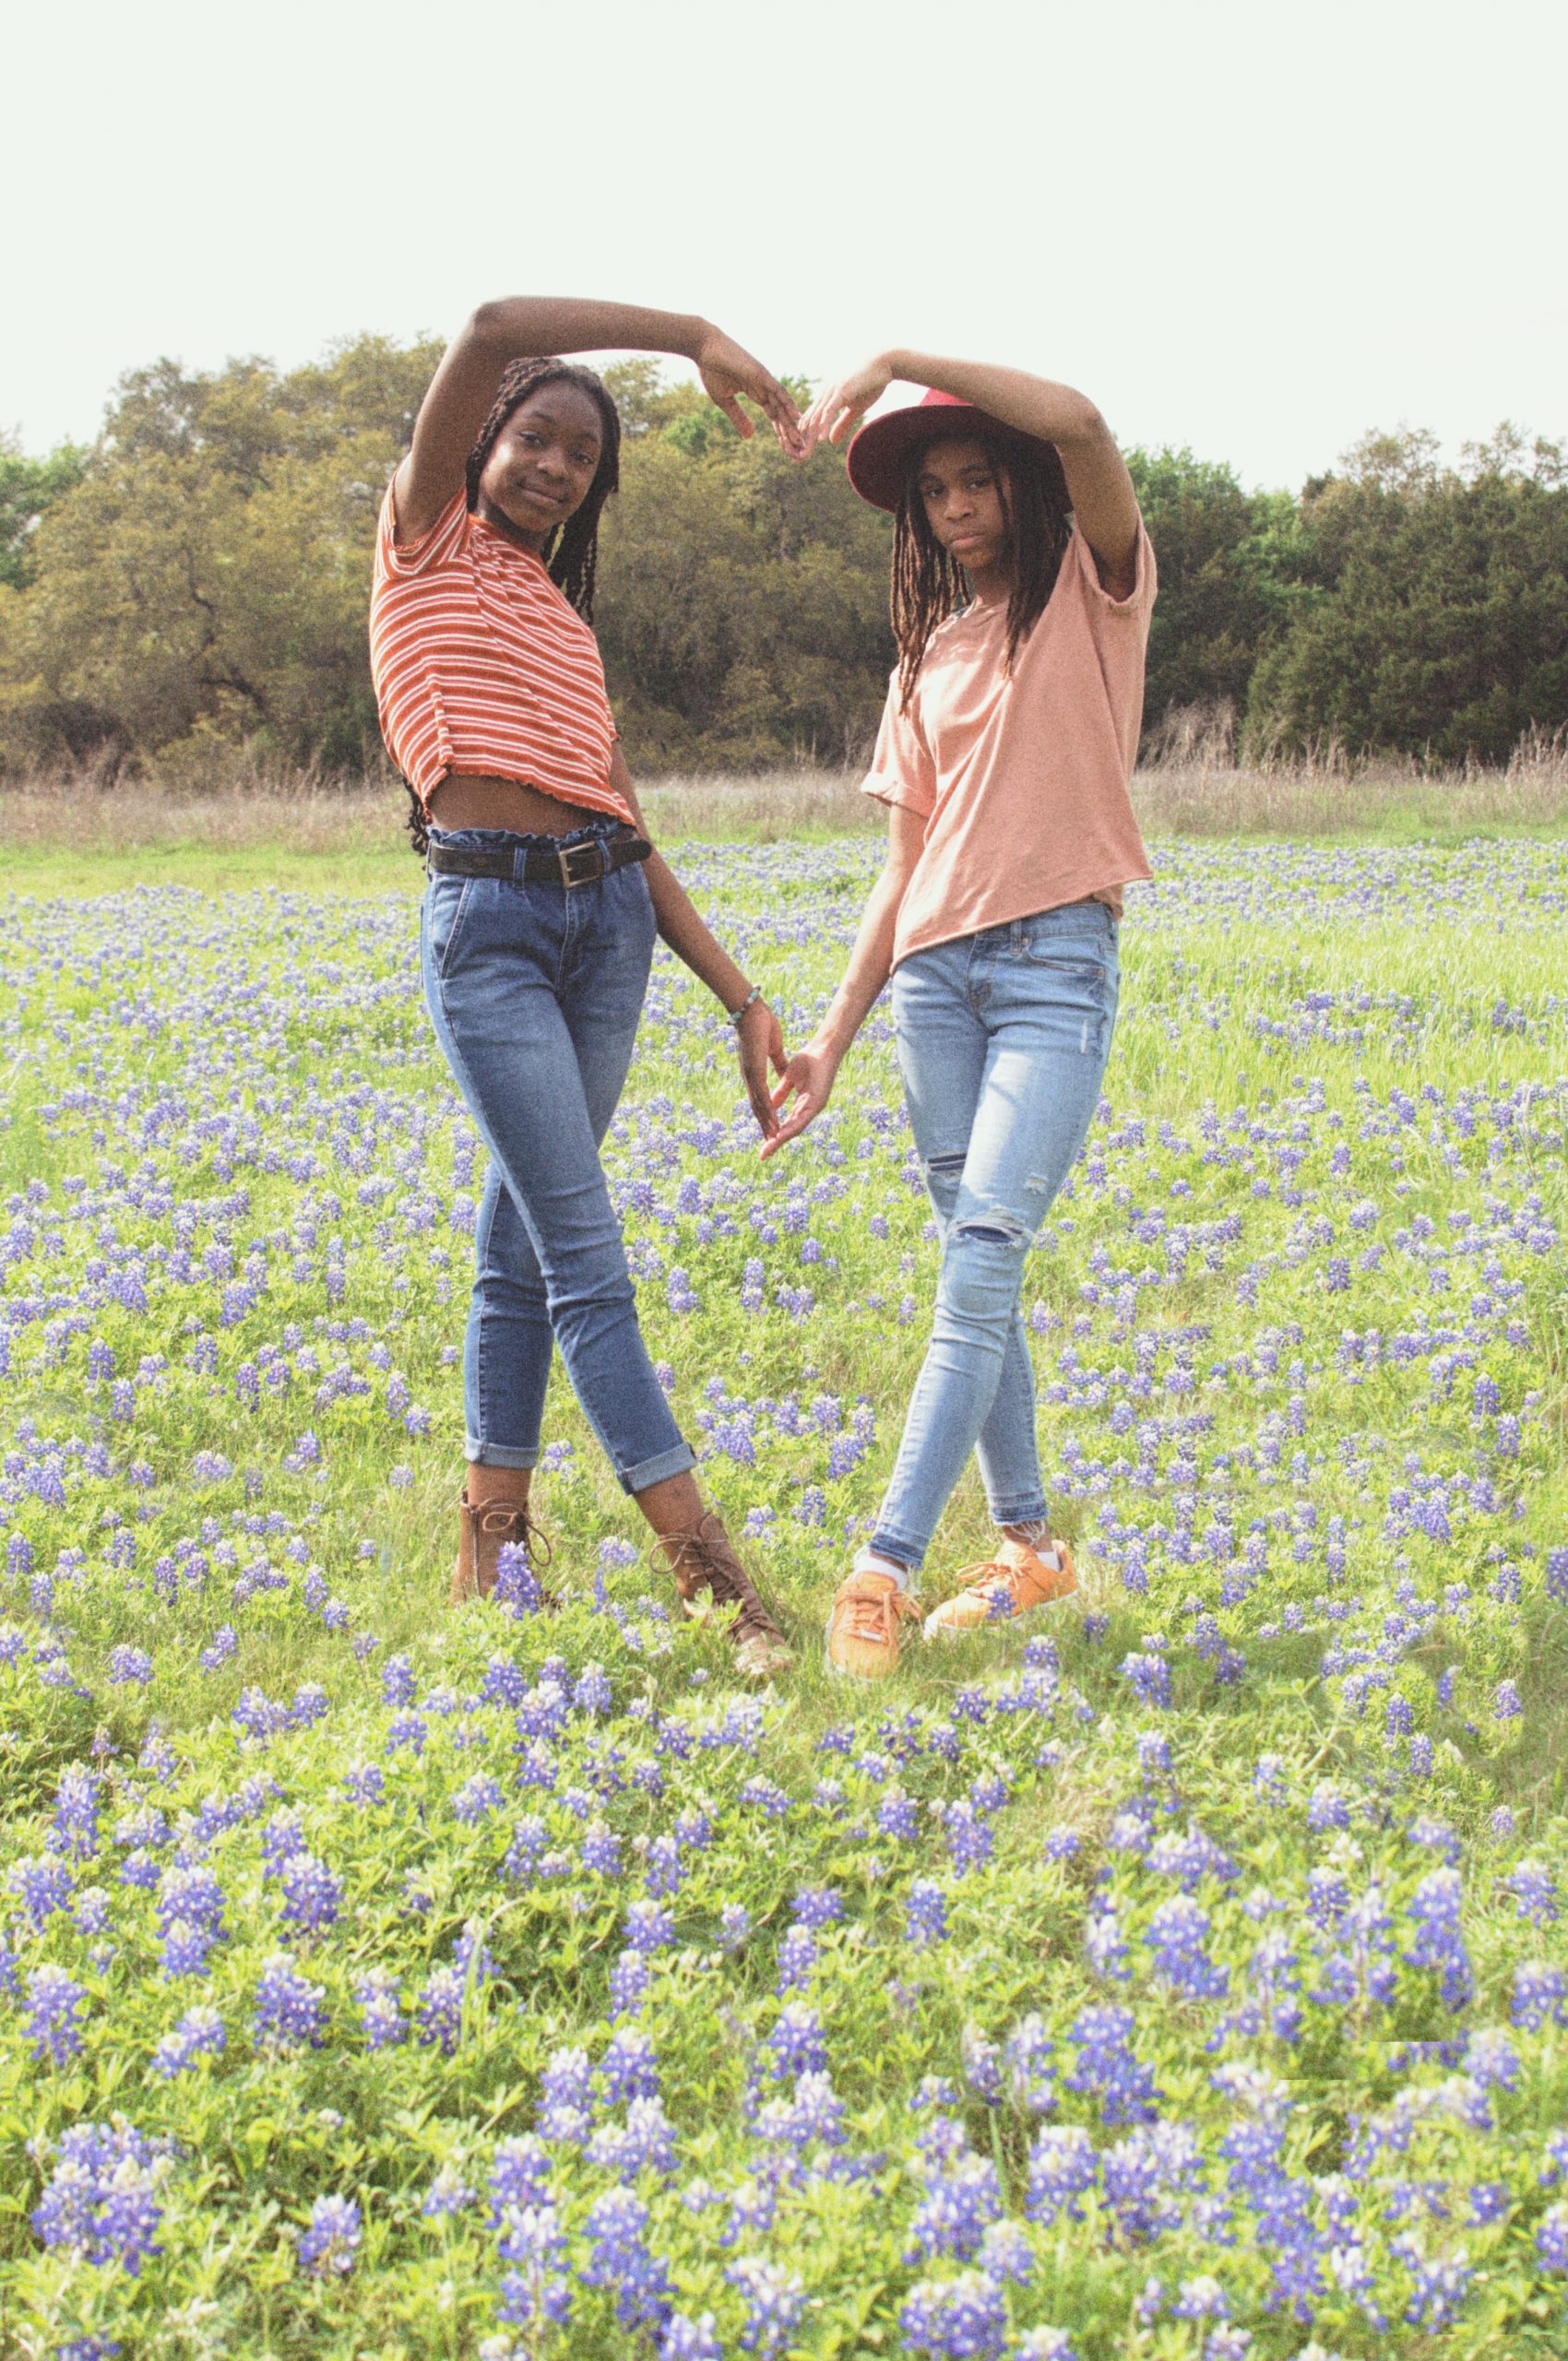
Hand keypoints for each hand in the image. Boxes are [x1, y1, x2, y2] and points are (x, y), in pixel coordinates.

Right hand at [694, 325, 804, 455]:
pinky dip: (788, 404)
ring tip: (801, 441)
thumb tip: (750, 437)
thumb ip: (738, 417)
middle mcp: (765, 387)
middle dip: (790, 433)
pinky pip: (778, 391)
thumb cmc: (711, 370)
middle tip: (801, 452)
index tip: (789, 449)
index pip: (774, 416)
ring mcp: (765, 380)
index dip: (782, 433)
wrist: (704, 347)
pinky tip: (797, 417)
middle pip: (782, 414)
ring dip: (792, 424)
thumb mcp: (725, 401)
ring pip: (783, 405)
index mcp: (757, 393)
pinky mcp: (761, 374)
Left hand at [736, 998, 787, 1138]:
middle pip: (758, 1110)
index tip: (773, 1135)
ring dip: (767, 1125)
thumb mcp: (773, 1051)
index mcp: (755, 1075)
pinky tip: (772, 1121)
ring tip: (772, 1141)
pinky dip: (768, 1111)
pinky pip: (762, 1096)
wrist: (754, 1012)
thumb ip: (780, 1072)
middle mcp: (751, 1079)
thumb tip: (782, 1081)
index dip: (768, 1119)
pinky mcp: (752, 1072)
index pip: (764, 1103)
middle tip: (767, 1150)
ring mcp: (750, 1076)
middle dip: (765, 1130)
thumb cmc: (764, 1027)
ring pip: (760, 1107)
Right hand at [760, 1042, 839, 1158]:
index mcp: (803, 1104)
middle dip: (775, 1143)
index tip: (761, 1144)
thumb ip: (781, 1093)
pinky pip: (802, 1118)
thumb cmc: (809, 1059)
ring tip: (768, 1150)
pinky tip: (780, 1136)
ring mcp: (814, 1107)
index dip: (774, 1134)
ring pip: (796, 1128)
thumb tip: (770, 1105)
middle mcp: (809, 1109)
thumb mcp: (789, 1079)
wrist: (822, 1048)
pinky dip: (790, 1128)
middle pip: (790, 1131)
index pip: (786, 1123)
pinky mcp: (818, 1102)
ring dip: (781, 1140)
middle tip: (762, 1156)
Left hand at [799, 353, 895, 454]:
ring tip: (805, 455)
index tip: (800, 455)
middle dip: (802, 442)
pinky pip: (829, 410)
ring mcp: (831, 392)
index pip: (809, 421)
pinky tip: (821, 439)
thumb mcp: (855, 409)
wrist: (883, 363)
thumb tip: (830, 441)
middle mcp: (824, 395)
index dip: (804, 438)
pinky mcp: (841, 391)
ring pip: (816, 418)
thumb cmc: (870, 384)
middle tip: (796, 460)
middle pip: (808, 422)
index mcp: (825, 399)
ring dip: (810, 438)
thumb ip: (842, 424)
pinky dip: (824, 425)